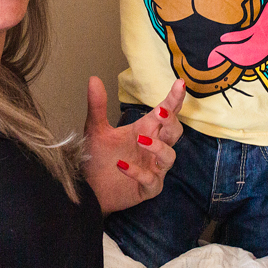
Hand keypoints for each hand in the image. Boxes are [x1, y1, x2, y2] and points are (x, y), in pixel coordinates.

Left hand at [82, 76, 184, 214]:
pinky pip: (151, 180)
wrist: (88, 188)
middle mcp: (153, 147)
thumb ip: (97, 106)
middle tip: (161, 112)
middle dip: (172, 121)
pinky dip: (138, 172)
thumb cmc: (98, 157)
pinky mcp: (148, 188)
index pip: (166, 112)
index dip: (174, 99)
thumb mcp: (95, 129)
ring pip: (169, 156)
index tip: (179, 84)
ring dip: (158, 147)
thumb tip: (93, 79)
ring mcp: (153, 168)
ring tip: (141, 140)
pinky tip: (121, 165)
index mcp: (145, 129)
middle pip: (174, 132)